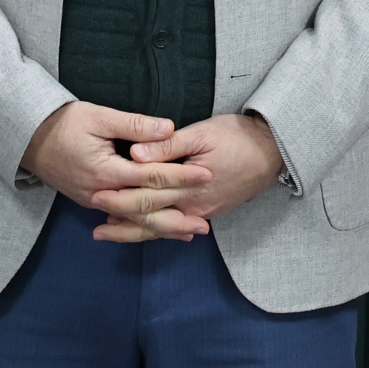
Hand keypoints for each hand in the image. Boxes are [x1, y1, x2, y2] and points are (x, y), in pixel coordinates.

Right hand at [22, 100, 213, 244]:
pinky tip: (161, 227)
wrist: (27, 138)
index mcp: (105, 170)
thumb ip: (135, 124)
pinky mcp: (90, 201)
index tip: (206, 174)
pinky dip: (143, 224)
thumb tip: (168, 128)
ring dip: (164, 227)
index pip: (151, 176)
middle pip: (146, 209)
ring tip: (190, 232)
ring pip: (134, 220)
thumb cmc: (63, 123)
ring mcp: (93, 201)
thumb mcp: (98, 116)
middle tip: (206, 221)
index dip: (180, 175)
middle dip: (177, 214)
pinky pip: (122, 217)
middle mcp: (101, 192)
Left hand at [103, 112, 283, 243]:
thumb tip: (134, 154)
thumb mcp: (201, 133)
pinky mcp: (208, 211)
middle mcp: (193, 208)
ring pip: (162, 229)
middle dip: (121, 223)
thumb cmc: (237, 137)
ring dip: (135, 232)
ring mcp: (202, 213)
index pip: (145, 198)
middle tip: (95, 229)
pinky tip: (143, 231)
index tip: (95, 197)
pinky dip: (157, 231)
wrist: (273, 151)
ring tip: (109, 234)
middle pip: (150, 220)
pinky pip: (177, 227)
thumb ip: (167, 145)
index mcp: (188, 188)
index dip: (119, 199)